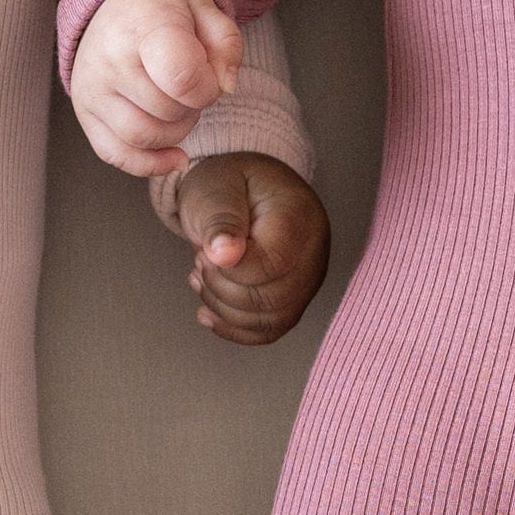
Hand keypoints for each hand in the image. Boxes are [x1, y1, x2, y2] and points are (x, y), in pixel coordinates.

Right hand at [69, 0, 243, 174]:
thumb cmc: (166, 10)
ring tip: (177, 105)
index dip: (208, 88)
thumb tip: (225, 87)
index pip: (181, 78)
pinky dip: (149, 164)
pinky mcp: (84, 112)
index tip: (209, 77)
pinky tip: (174, 156)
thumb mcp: (206, 10)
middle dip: (193, 108)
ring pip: (143, 137)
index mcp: (144, 27)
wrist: (116, 4)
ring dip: (175, 133)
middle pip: (167, 113)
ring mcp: (92, 89)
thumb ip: (227, 45)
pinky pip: (116, 155)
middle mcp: (110, 59)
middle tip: (192, 87)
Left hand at [172, 153, 329, 345]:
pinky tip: (208, 310)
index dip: (230, 269)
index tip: (205, 250)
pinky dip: (235, 328)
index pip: (271, 265)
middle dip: (222, 288)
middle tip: (200, 260)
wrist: (239, 190)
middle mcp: (314, 251)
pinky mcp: (295, 298)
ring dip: (224, 308)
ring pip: (271, 320)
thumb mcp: (214, 188)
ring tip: (202, 276)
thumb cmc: (228, 184)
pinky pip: (270, 330)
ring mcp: (308, 278)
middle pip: (273, 298)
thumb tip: (225, 255)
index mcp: (298, 216)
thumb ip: (220, 219)